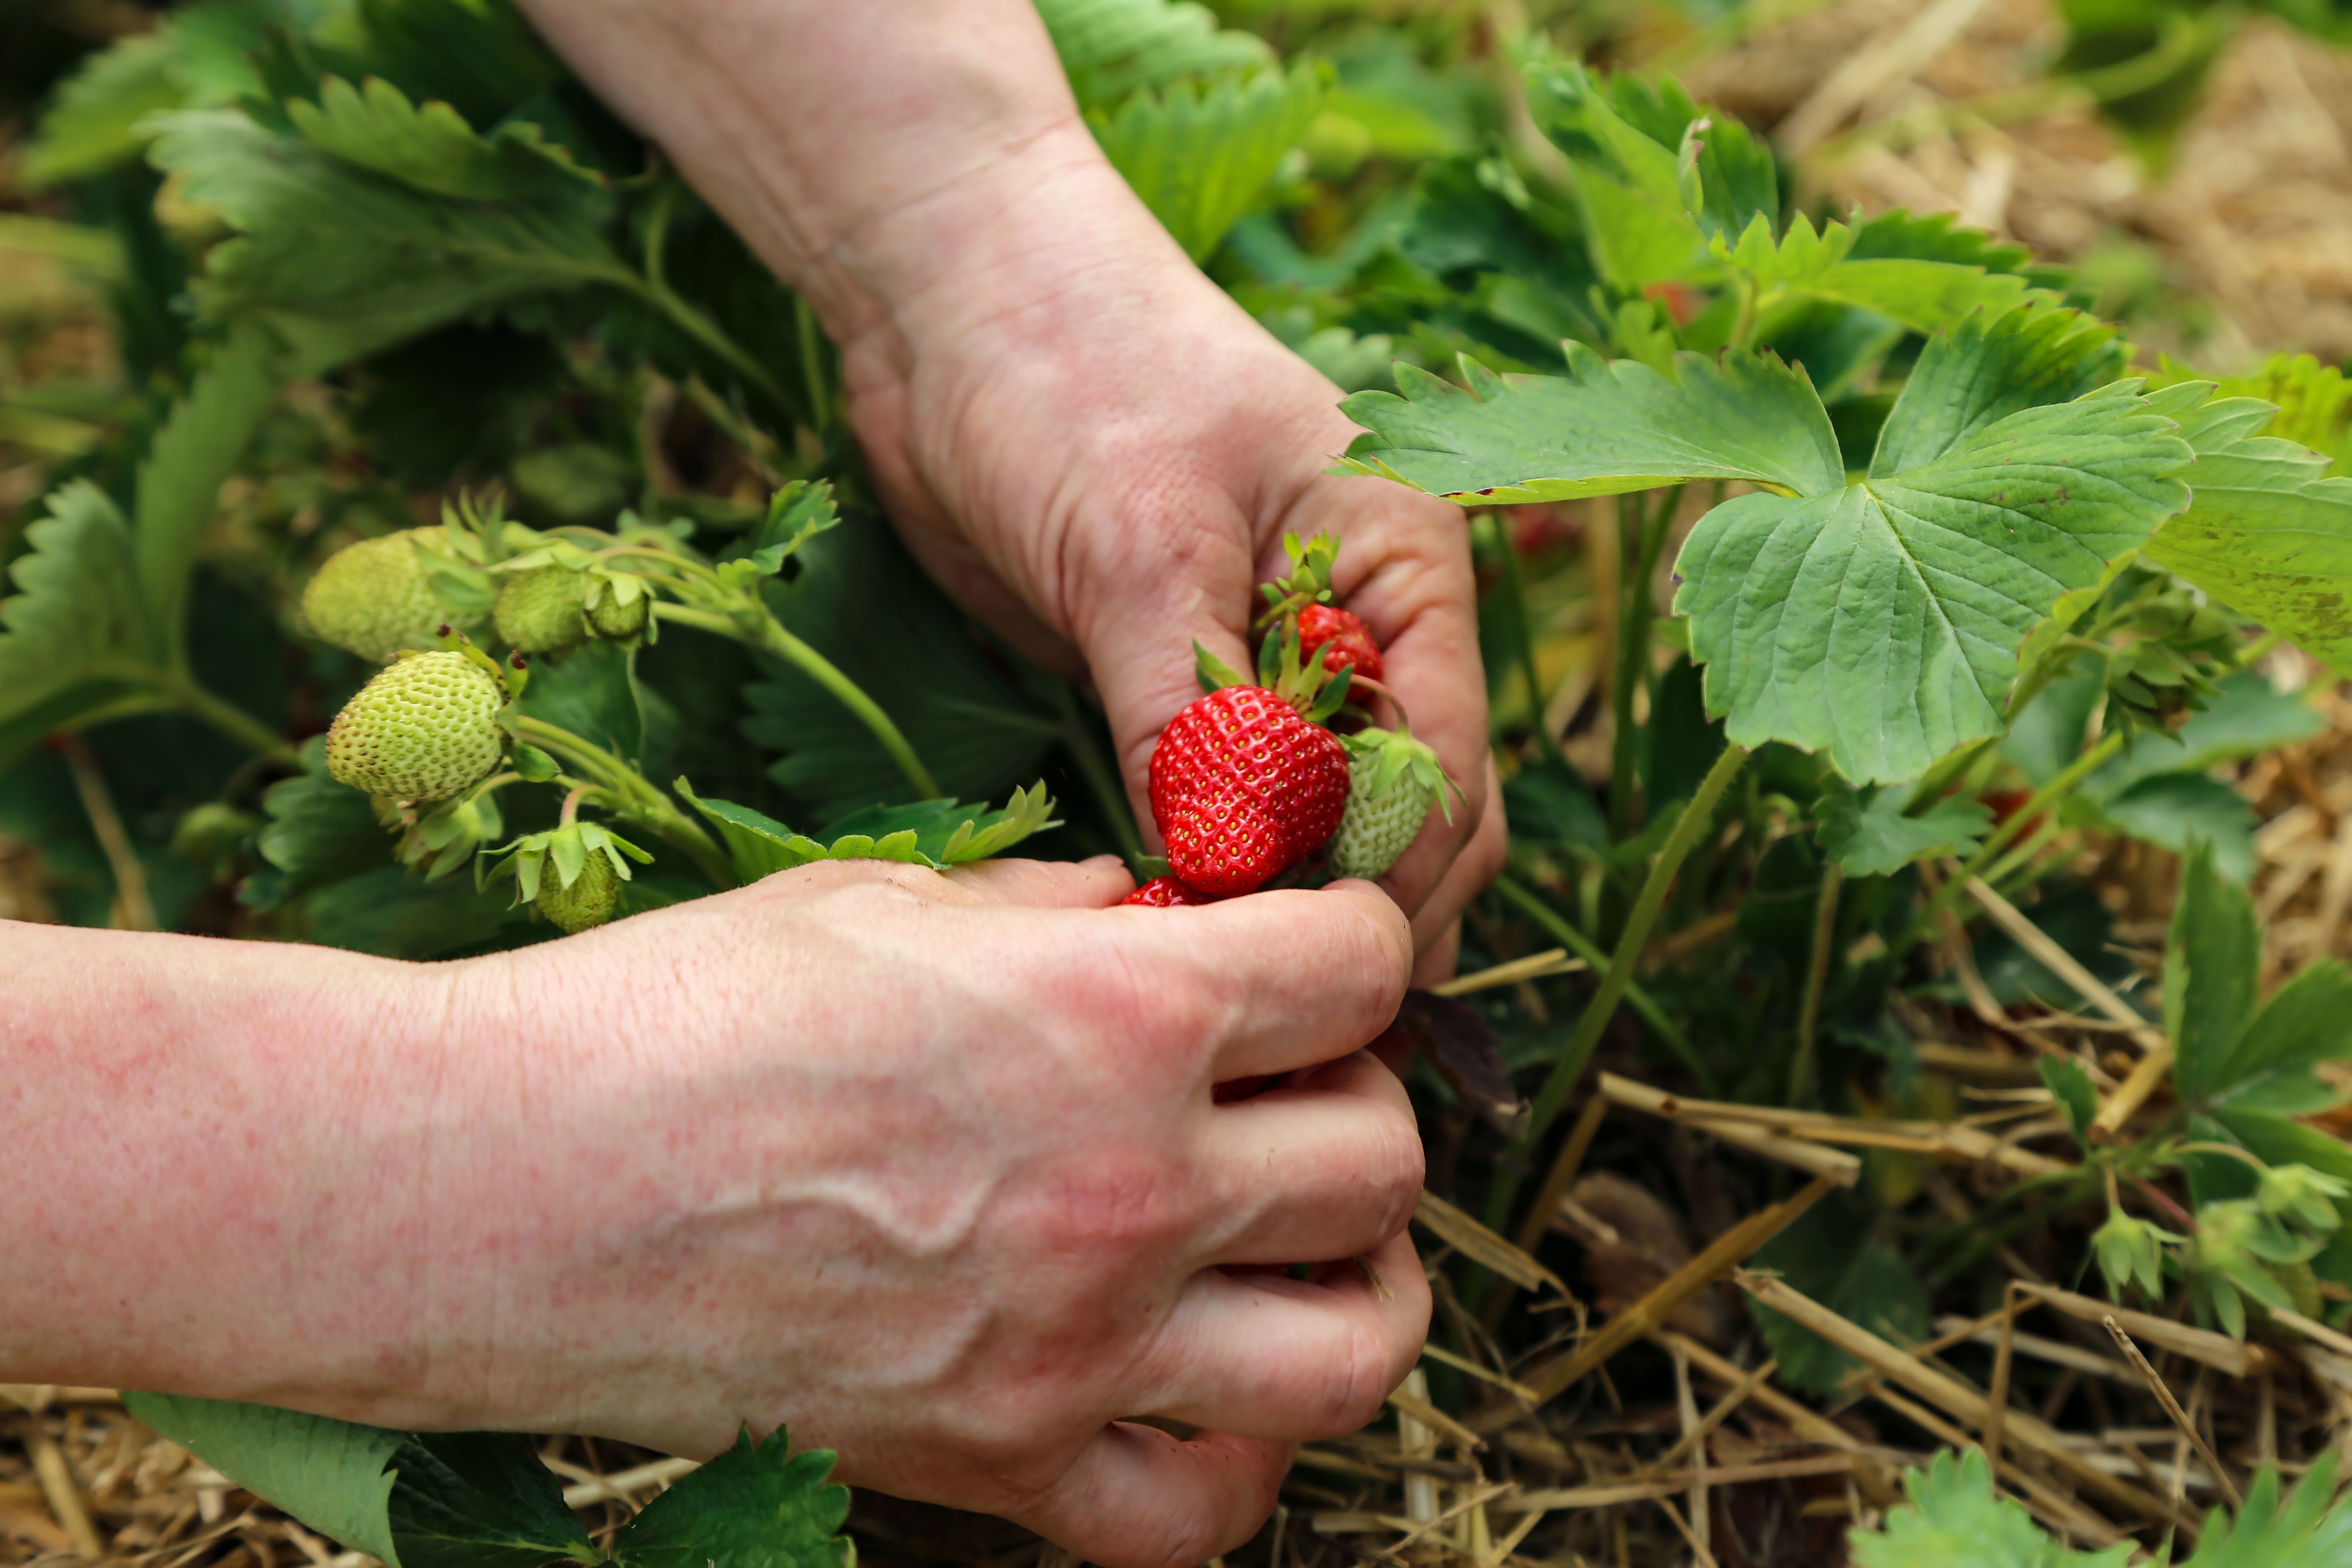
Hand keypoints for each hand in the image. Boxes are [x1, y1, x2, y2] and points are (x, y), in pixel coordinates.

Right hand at [305, 860, 1424, 1566]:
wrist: (507, 1182)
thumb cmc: (679, 1010)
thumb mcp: (885, 903)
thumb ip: (1054, 906)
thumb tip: (1152, 905)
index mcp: (1116, 1014)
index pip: (1362, 967)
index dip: (1350, 940)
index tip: (1303, 949)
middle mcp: (1133, 1187)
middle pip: (1382, 1159)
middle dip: (1355, 1102)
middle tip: (1283, 1086)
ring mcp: (1078, 1347)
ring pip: (1358, 1351)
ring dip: (1360, 1287)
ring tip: (1299, 1247)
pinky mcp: (998, 1464)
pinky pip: (1199, 1513)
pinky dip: (1235, 1461)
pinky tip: (1200, 1391)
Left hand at [836, 129, 1502, 958]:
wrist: (949, 301)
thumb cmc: (1073, 371)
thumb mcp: (1141, 545)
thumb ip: (1193, 715)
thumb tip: (1232, 874)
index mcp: (1402, 566)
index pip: (1447, 761)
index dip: (1394, 872)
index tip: (1315, 958)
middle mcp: (1360, 626)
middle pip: (1408, 812)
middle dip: (1360, 908)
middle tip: (1275, 998)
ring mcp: (1272, 662)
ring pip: (1317, 823)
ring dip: (1282, 902)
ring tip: (1223, 985)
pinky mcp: (1179, 688)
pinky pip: (1221, 806)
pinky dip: (1208, 870)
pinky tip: (1171, 929)